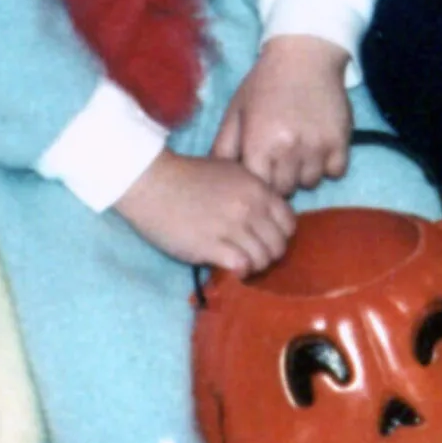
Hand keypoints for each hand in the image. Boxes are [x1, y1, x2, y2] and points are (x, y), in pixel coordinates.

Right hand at [113, 151, 295, 274]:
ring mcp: (231, 226)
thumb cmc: (188, 176)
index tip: (265, 240)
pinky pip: (241, 266)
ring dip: (253, 266)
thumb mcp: (228, 170)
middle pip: (278, 245)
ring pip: (263, 259)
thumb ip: (251, 190)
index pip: (289, 223)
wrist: (152, 182)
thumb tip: (265, 215)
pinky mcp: (211, 245)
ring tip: (239, 263)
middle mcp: (249, 207)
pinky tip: (228, 267)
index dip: (280, 235)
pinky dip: (239, 272)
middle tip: (251, 256)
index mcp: (256, 187)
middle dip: (268, 255)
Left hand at [210, 36, 352, 195]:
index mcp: (258, 144)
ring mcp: (317, 147)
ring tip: (300, 148)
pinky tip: (320, 145)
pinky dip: (329, 164)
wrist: (305, 55)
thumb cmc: (264, 84)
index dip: (259, 180)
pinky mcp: (341, 141)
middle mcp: (288, 149)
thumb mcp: (236, 111)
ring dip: (305, 171)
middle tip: (281, 156)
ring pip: (311, 183)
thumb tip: (219, 178)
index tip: (262, 168)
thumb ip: (224, 148)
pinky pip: (335, 172)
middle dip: (281, 178)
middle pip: (285, 189)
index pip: (259, 187)